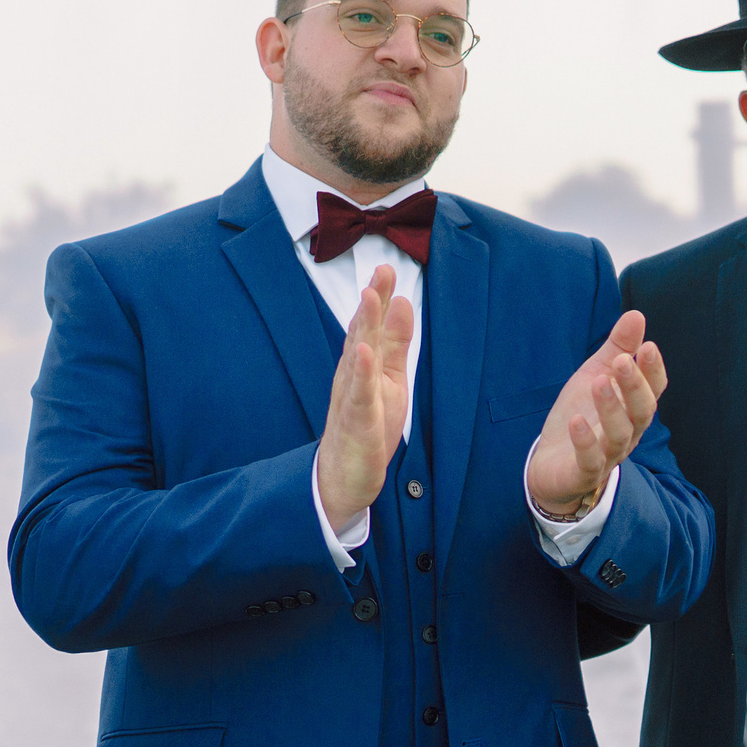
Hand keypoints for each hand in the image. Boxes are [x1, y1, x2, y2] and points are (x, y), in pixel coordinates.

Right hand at [315, 264, 415, 528]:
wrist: (343, 477)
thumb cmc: (368, 425)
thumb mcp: (390, 379)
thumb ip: (396, 342)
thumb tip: (403, 302)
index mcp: (362, 365)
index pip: (370, 326)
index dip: (378, 298)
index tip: (386, 269)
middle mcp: (352, 377)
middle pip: (362, 334)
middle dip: (371, 303)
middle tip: (381, 271)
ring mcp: (352, 399)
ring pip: (358, 358)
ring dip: (363, 327)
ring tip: (371, 298)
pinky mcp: (356, 424)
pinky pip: (358, 396)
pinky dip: (361, 374)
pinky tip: (365, 353)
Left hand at [526, 311, 665, 518]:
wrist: (550, 465)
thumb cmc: (581, 416)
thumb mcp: (595, 376)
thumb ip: (617, 348)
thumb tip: (637, 314)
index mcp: (632, 408)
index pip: (653, 390)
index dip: (653, 370)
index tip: (648, 346)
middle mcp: (627, 433)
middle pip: (642, 412)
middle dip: (634, 386)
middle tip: (621, 361)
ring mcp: (607, 455)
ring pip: (619, 435)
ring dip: (611, 408)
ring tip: (598, 383)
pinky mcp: (583, 473)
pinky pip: (590, 461)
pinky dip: (585, 442)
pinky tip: (576, 422)